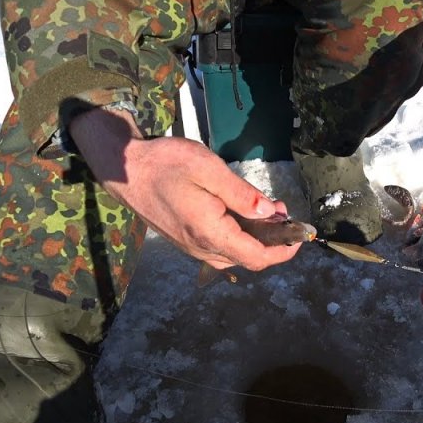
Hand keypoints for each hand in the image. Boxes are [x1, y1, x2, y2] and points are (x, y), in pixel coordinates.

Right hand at [70, 108, 300, 270]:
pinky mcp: (185, 240)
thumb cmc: (165, 164)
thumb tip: (270, 212)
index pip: (257, 257)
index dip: (284, 251)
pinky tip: (240, 213)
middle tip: (280, 210)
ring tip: (264, 209)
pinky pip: (219, 248)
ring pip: (234, 255)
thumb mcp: (208, 169)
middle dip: (272, 241)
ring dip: (255, 238)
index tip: (299, 234)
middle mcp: (201, 248)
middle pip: (248, 259)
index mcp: (211, 233)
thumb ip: (241, 194)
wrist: (124, 169)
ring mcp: (191, 247)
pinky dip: (238, 235)